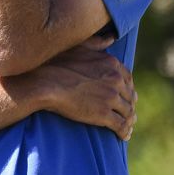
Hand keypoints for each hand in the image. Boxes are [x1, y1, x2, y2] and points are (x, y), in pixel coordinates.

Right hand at [17, 40, 136, 140]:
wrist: (44, 82)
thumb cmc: (56, 63)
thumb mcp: (79, 46)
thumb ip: (97, 42)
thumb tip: (110, 38)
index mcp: (112, 64)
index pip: (127, 79)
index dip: (127, 89)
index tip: (125, 96)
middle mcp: (115, 80)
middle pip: (129, 96)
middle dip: (129, 105)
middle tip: (128, 114)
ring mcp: (111, 98)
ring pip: (128, 112)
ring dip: (129, 120)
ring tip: (127, 127)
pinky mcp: (104, 114)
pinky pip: (121, 125)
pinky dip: (124, 132)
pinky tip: (124, 136)